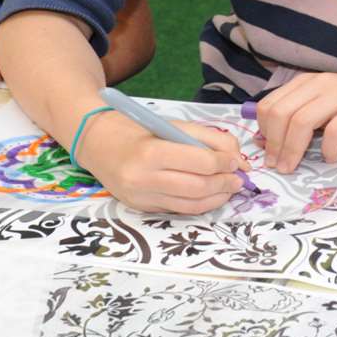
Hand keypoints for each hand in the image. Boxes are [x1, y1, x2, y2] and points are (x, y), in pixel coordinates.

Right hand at [79, 107, 248, 213]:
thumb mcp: (174, 126)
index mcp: (152, 152)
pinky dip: (200, 204)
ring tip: (229, 188)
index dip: (224, 164)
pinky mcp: (142, 208)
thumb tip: (238, 159)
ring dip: (217, 198)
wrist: (98, 143)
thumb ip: (210, 139)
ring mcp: (141, 197)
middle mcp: (144, 179)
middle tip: (239, 179)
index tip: (236, 161)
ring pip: (190, 205)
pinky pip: (179, 210)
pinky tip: (212, 196)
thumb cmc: (139, 130)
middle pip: (197, 188)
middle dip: (224, 184)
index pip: (199, 163)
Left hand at [254, 73, 336, 170]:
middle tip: (277, 166)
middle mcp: (322, 83)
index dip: (263, 131)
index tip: (267, 152)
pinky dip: (328, 149)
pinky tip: (331, 158)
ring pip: (302, 121)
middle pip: (281, 113)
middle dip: (274, 144)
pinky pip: (335, 130)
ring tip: (293, 167)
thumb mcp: (328, 106)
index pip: (270, 104)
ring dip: (293, 150)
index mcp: (309, 82)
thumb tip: (270, 142)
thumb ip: (303, 116)